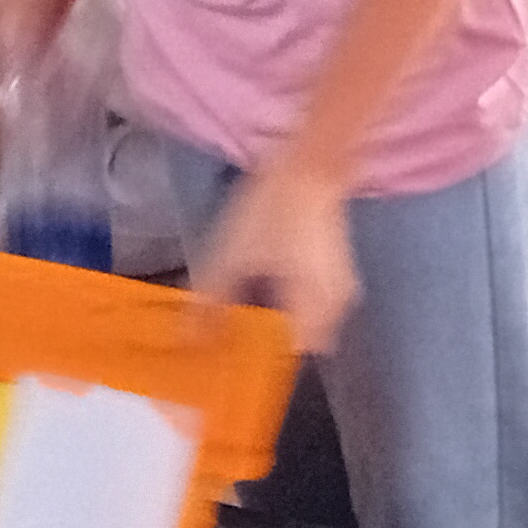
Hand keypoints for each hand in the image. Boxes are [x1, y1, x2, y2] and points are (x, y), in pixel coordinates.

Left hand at [194, 161, 358, 353]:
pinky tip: (261, 293)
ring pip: (307, 324)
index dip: (258, 365)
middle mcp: (335, 306)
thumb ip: (210, 302)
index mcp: (313, 308)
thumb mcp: (232, 256)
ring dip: (277, 326)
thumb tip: (188, 340)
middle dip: (266, 346)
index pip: (287, 357)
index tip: (226, 364)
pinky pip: (313, 305)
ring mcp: (340, 288)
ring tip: (238, 319)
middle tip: (228, 343)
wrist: (311, 163)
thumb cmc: (273, 211)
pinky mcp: (335, 271)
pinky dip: (288, 307)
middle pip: (299, 343)